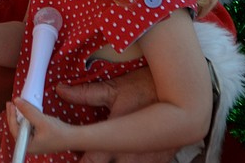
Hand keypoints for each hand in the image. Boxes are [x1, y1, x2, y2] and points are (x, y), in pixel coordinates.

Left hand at [6, 98, 75, 155]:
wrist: (73, 137)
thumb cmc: (60, 133)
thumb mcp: (42, 120)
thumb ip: (28, 111)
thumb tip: (17, 102)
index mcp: (27, 146)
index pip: (14, 129)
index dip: (11, 115)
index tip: (11, 104)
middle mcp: (28, 146)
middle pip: (16, 128)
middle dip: (14, 115)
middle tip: (12, 103)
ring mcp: (33, 143)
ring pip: (22, 127)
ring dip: (20, 116)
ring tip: (18, 106)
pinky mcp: (38, 138)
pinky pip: (28, 127)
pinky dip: (27, 119)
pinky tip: (28, 112)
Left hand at [56, 68, 177, 162]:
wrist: (183, 94)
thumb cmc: (146, 89)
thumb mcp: (114, 89)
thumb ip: (86, 94)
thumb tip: (61, 90)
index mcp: (114, 142)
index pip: (89, 162)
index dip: (77, 156)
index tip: (72, 149)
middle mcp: (129, 156)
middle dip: (94, 160)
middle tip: (87, 150)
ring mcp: (146, 161)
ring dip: (112, 160)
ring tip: (106, 151)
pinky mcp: (160, 160)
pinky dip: (131, 159)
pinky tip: (127, 151)